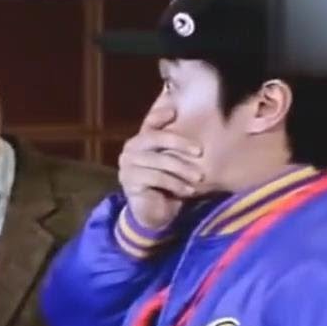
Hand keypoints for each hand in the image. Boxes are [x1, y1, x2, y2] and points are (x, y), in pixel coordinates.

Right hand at [117, 106, 206, 230]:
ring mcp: (127, 165)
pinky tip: (188, 191)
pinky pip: (156, 178)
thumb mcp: (175, 160)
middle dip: (179, 142)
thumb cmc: (168, 184)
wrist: (155, 212)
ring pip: (158, 160)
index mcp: (140, 140)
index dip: (159, 115)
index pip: (150, 122)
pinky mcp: (129, 181)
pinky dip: (175, 184)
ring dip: (182, 169)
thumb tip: (191, 120)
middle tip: (200, 151)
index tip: (175, 113)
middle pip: (154, 137)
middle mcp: (130, 149)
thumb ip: (177, 143)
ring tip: (199, 178)